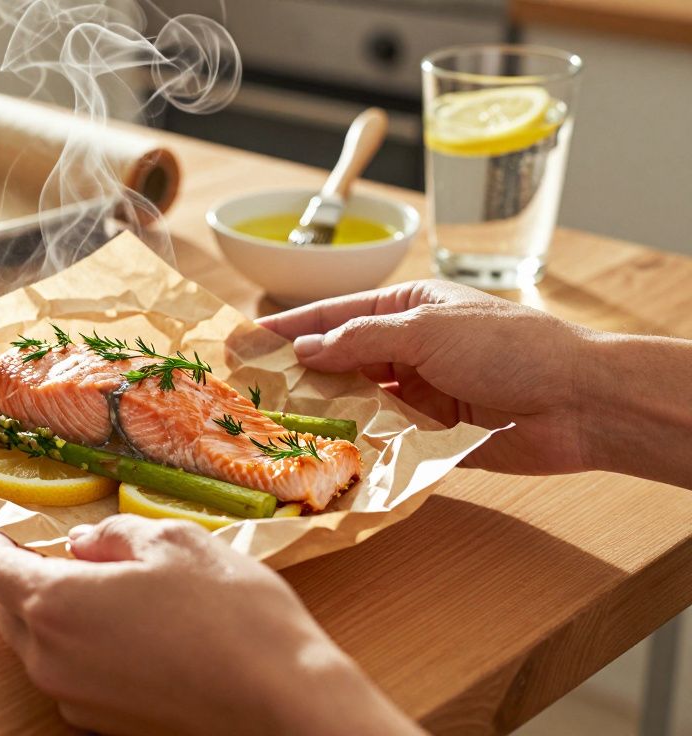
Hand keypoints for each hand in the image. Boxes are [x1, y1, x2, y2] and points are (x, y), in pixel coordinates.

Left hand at [0, 517, 420, 734]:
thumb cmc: (230, 614)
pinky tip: (123, 628)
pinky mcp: (105, 724)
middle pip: (9, 611)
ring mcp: (76, 699)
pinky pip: (71, 675)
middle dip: (19, 576)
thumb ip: (113, 534)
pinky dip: (79, 646)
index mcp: (56, 605)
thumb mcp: (173, 541)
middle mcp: (52, 660)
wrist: (281, 700)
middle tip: (46, 548)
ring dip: (51, 613)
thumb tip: (83, 544)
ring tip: (94, 584)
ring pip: (39, 646)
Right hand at [257, 280, 601, 475]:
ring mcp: (418, 394)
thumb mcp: (425, 329)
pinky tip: (321, 456)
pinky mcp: (431, 436)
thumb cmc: (510, 347)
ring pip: (354, 404)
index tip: (241, 343)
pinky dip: (354, 446)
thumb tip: (304, 351)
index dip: (286, 329)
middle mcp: (408, 349)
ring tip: (271, 428)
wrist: (580, 403)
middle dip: (295, 377)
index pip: (333, 315)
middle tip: (246, 394)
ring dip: (321, 415)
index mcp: (407, 309)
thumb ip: (359, 339)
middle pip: (337, 362)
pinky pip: (381, 440)